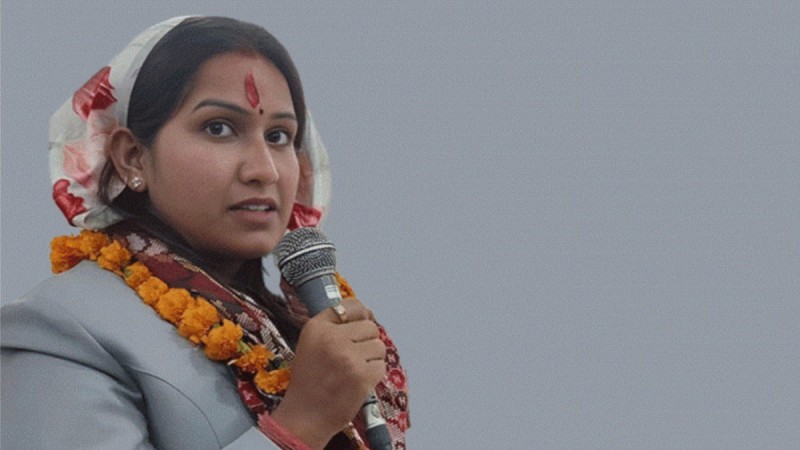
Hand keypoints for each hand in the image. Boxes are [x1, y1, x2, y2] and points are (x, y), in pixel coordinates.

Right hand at [271, 297, 386, 448]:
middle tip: (354, 358)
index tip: (359, 327)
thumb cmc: (309, 381)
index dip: (361, 316)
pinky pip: (381, 366)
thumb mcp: (310, 344)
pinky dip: (374, 375)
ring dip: (372, 359)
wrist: (305, 416)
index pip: (352, 306)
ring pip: (380, 346)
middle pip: (370, 327)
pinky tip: (358, 382)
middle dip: (367, 342)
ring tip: (354, 371)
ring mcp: (348, 357)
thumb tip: (367, 314)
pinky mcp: (362, 376)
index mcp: (317, 327)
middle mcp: (333, 337)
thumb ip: (334, 327)